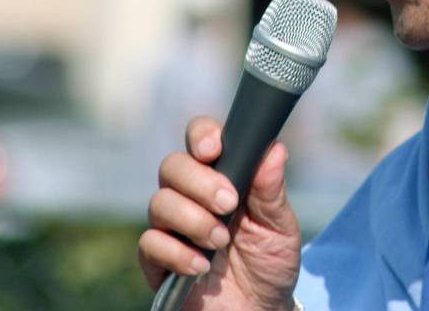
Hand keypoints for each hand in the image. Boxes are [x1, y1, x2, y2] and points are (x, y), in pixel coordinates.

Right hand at [138, 116, 301, 310]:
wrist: (259, 310)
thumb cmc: (269, 262)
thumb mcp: (279, 226)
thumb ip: (271, 190)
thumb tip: (274, 149)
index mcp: (221, 176)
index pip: (200, 139)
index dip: (201, 136)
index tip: (215, 150)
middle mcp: (191, 196)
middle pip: (173, 166)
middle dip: (200, 183)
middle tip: (229, 204)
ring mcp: (172, 227)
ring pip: (159, 202)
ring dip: (193, 220)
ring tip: (221, 241)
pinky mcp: (158, 260)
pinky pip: (150, 244)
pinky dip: (177, 253)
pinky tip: (201, 266)